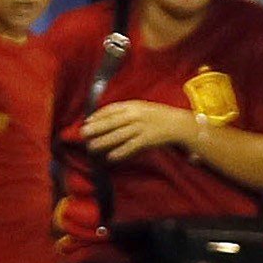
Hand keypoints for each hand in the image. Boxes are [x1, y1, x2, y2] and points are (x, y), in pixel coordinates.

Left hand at [78, 97, 202, 159]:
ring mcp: (142, 128)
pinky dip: (121, 152)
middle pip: (112, 122)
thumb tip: (106, 117)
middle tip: (83, 134)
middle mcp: (136, 115)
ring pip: (119, 135)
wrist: (179, 124)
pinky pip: (131, 147)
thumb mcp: (142, 108)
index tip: (87, 122)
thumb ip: (126, 111)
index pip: (111, 109)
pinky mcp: (148, 140)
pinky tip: (111, 157)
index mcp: (134, 106)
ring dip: (104, 142)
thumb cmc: (159, 116)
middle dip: (96, 128)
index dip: (98, 116)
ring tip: (92, 147)